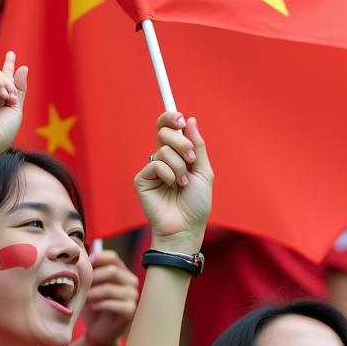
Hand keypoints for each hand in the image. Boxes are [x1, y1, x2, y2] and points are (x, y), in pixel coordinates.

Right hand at [0, 50, 26, 160]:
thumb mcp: (16, 110)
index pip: (3, 81)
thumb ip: (19, 89)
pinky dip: (0, 82)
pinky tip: (3, 95)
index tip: (11, 54)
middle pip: (1, 76)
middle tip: (12, 99)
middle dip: (11, 83)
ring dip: (8, 85)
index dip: (8, 67)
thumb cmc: (1, 133)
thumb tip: (23, 67)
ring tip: (9, 100)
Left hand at [82, 243, 139, 345]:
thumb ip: (88, 271)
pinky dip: (98, 305)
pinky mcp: (130, 310)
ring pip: (110, 288)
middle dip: (93, 279)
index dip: (96, 259)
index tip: (83, 267)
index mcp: (122, 272)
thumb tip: (78, 253)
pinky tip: (92, 307)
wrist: (98, 331)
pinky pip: (112, 304)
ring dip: (93, 294)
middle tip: (81, 287)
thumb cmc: (92, 306)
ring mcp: (133, 296)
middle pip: (112, 271)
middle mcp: (131, 282)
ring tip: (85, 299)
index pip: (112, 257)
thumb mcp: (88, 286)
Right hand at [133, 112, 211, 253]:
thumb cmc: (196, 205)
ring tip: (183, 184)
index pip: (168, 128)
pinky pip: (156, 164)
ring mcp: (152, 169)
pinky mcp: (142, 179)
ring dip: (180, 167)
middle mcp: (163, 160)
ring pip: (164, 149)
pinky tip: (172, 187)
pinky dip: (169, 175)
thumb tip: (190, 120)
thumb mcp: (204, 172)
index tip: (180, 119)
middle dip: (182, 144)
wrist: (186, 227)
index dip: (171, 118)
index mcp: (177, 156)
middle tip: (190, 161)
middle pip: (164, 132)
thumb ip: (198, 146)